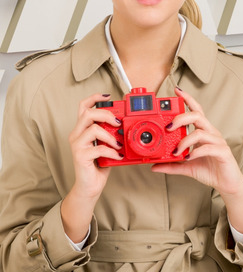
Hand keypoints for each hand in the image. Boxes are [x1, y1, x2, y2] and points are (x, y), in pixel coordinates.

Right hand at [61, 93, 122, 242]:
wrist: (90, 187)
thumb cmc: (98, 165)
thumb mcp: (106, 145)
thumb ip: (111, 134)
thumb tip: (125, 124)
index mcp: (82, 129)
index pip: (83, 106)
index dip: (94, 98)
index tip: (108, 96)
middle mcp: (76, 134)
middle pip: (87, 113)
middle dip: (106, 114)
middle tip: (118, 123)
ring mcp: (77, 145)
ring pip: (93, 128)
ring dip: (110, 135)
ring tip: (118, 143)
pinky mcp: (80, 156)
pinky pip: (98, 147)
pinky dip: (111, 151)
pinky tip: (117, 156)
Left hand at [152, 87, 242, 233]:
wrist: (227, 184)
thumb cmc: (209, 169)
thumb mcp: (186, 166)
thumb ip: (171, 164)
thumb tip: (154, 166)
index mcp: (203, 130)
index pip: (196, 109)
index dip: (187, 99)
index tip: (176, 91)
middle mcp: (211, 132)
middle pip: (197, 115)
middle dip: (180, 118)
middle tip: (168, 127)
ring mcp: (218, 141)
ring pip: (200, 132)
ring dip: (184, 141)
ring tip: (176, 151)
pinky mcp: (223, 152)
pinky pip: (208, 147)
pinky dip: (195, 152)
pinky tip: (188, 158)